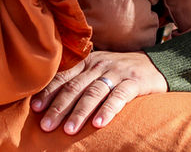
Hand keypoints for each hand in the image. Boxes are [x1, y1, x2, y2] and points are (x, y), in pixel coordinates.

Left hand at [31, 50, 166, 133]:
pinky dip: (108, 110)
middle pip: (76, 86)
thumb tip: (49, 101)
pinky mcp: (134, 82)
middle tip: (46, 126)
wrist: (154, 65)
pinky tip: (99, 123)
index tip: (35, 107)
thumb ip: (78, 80)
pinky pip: (119, 96)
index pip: (64, 75)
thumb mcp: (97, 70)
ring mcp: (117, 72)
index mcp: (87, 61)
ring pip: (94, 92)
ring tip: (68, 130)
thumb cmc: (118, 72)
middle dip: (59, 107)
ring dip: (80, 112)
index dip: (49, 91)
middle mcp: (99, 64)